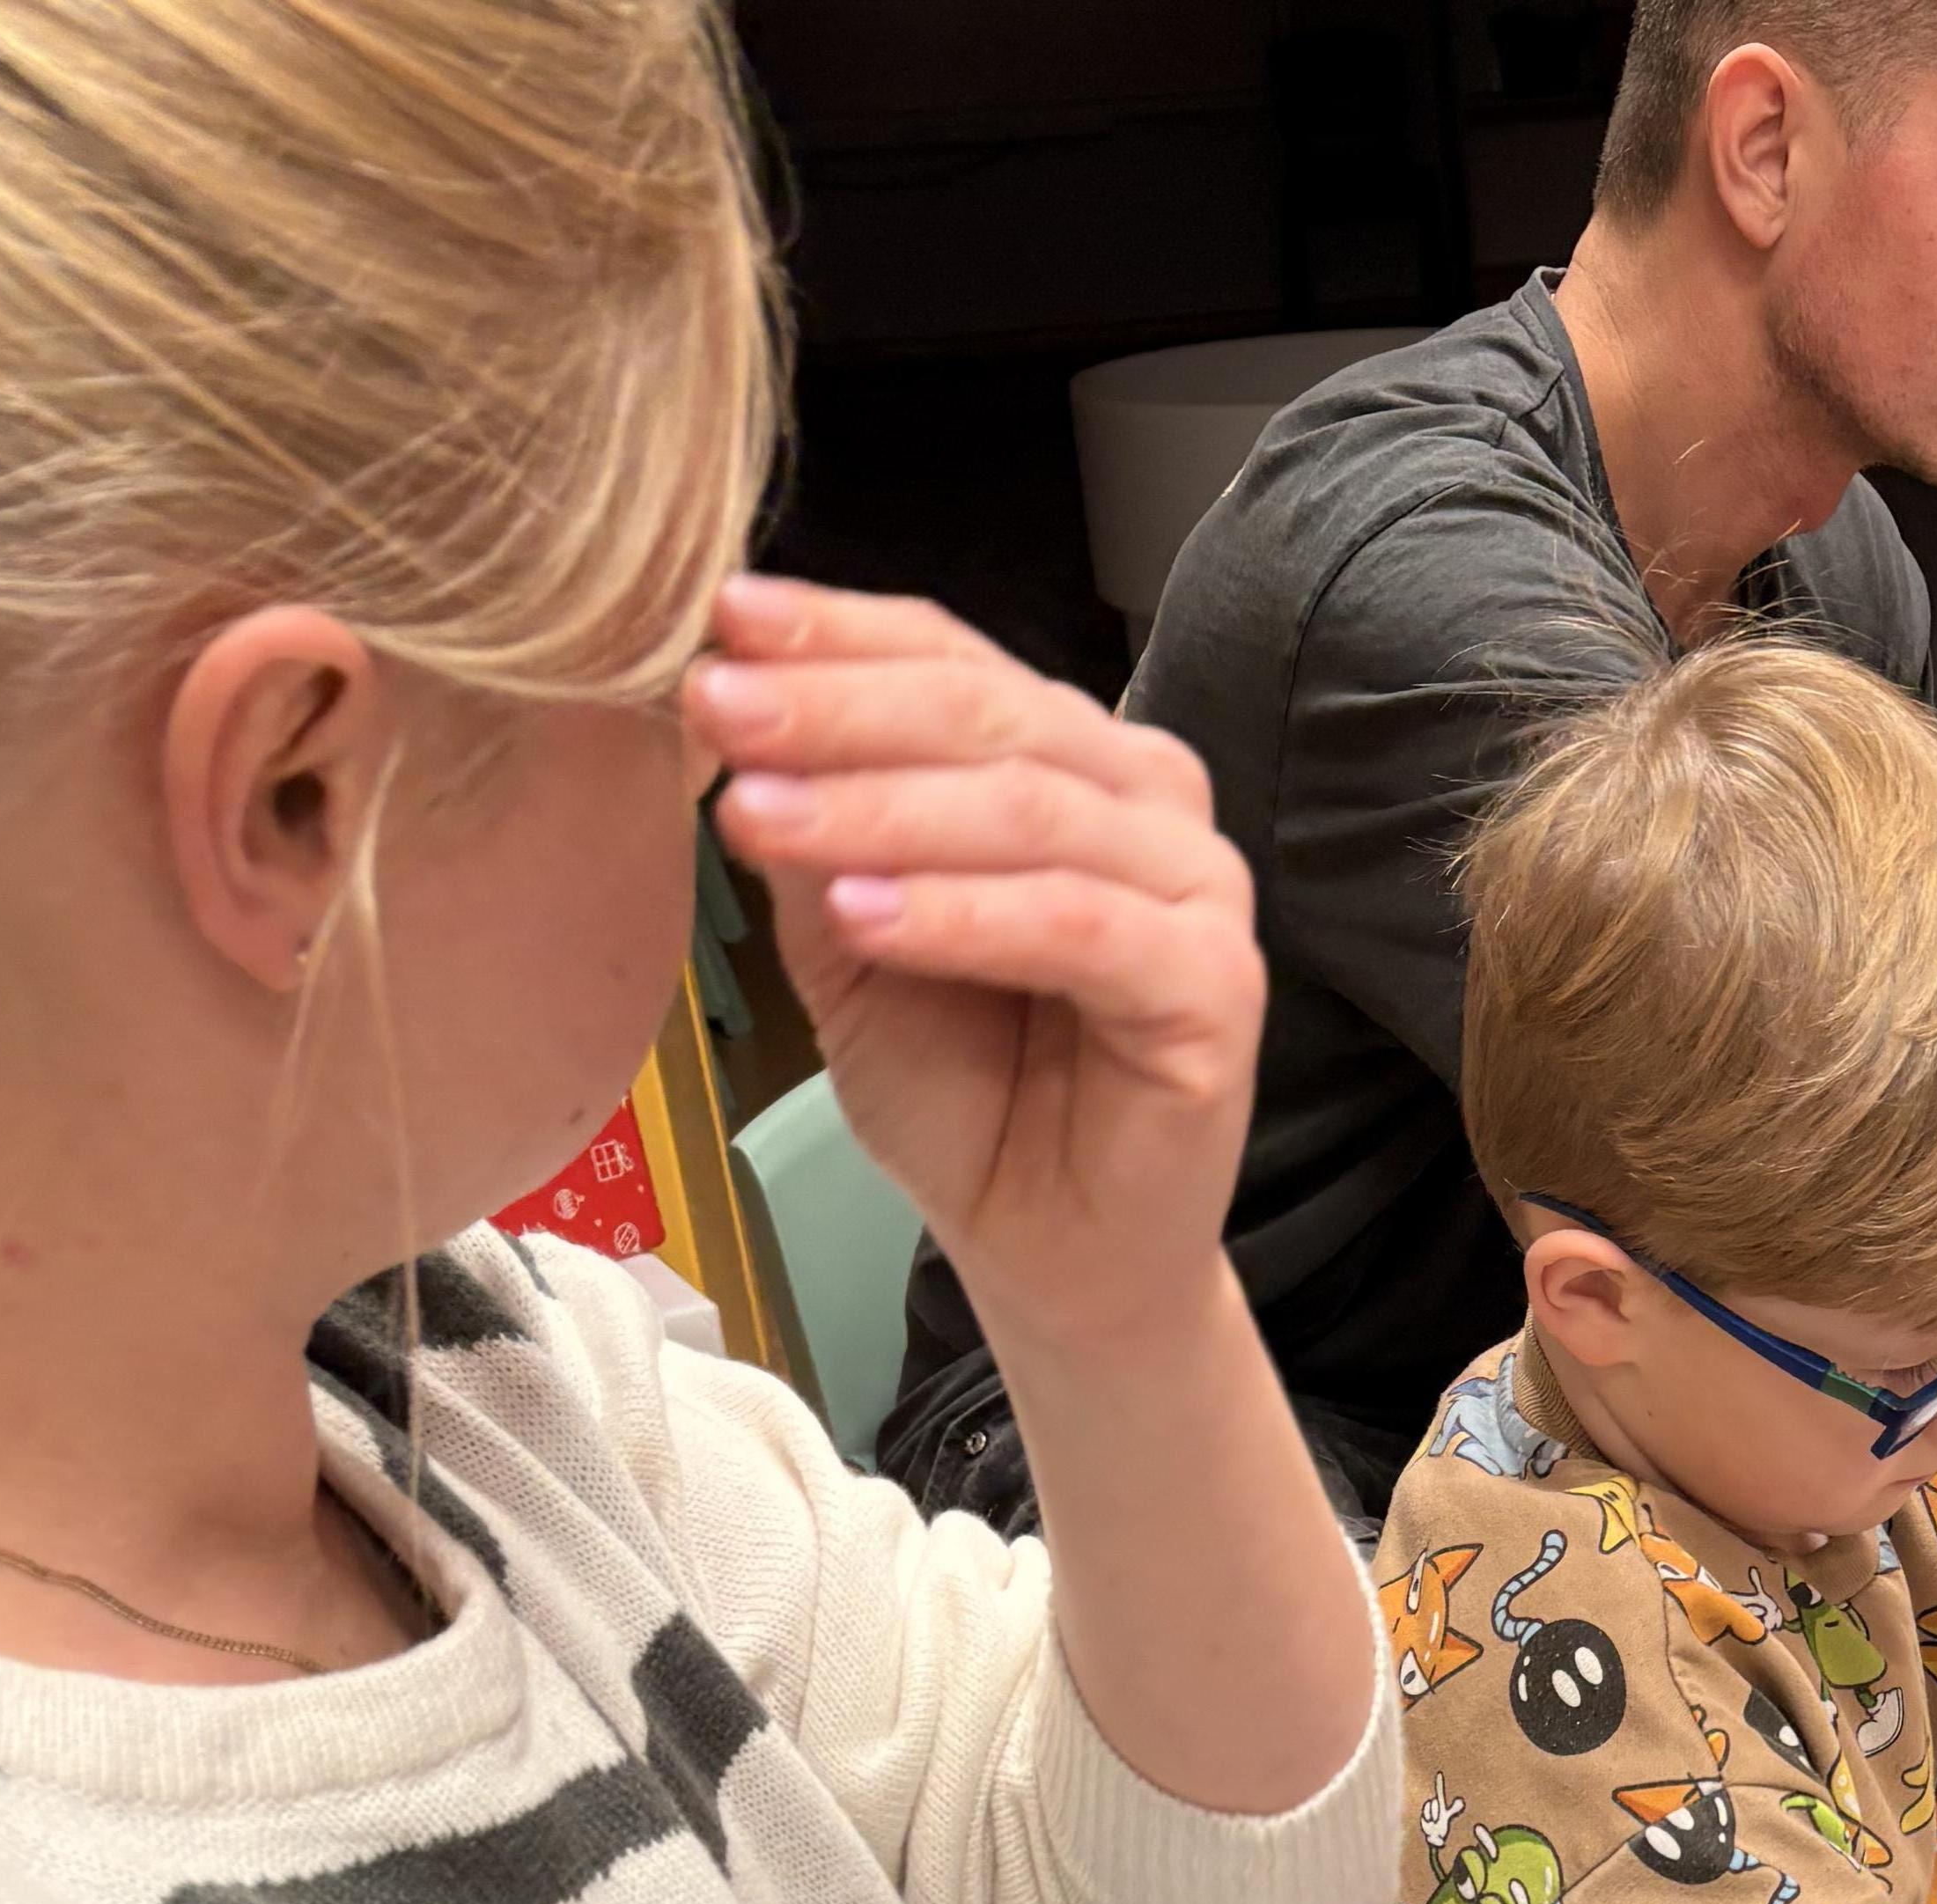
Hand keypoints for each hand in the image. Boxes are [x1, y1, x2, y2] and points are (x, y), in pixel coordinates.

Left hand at [691, 572, 1263, 1375]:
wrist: (1047, 1252)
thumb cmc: (966, 1098)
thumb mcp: (850, 942)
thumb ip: (816, 832)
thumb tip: (731, 707)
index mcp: (1068, 762)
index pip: (952, 658)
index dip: (836, 634)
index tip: (718, 620)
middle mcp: (1145, 802)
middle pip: (986, 716)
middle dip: (838, 709)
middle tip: (718, 707)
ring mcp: (1196, 889)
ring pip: (1029, 813)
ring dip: (880, 809)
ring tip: (759, 816)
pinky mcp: (1218, 986)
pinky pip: (1078, 927)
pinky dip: (963, 917)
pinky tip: (863, 919)